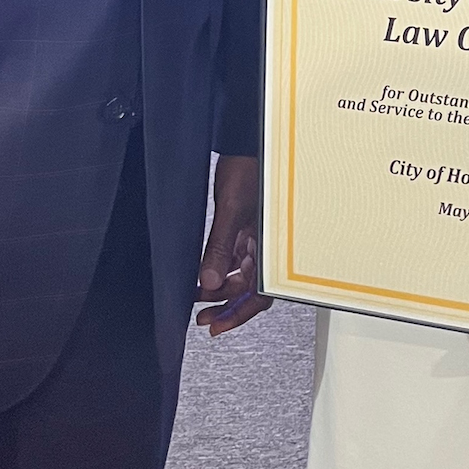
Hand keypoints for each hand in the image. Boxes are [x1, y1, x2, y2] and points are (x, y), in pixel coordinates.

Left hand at [195, 154, 271, 335]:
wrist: (248, 141)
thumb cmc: (250, 168)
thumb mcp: (231, 211)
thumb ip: (220, 248)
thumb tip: (208, 281)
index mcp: (271, 245)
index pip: (259, 295)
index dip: (237, 315)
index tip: (215, 326)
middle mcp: (268, 245)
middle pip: (250, 290)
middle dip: (226, 306)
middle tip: (203, 317)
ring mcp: (259, 237)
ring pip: (241, 275)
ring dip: (220, 288)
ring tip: (197, 296)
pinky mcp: (249, 227)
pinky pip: (236, 258)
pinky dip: (220, 269)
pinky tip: (204, 273)